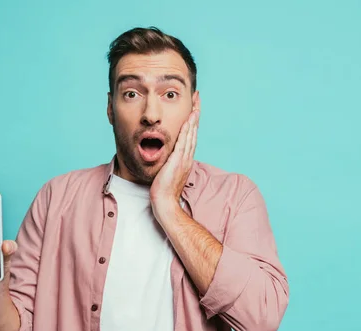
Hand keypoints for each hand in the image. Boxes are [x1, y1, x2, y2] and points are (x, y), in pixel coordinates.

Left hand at [150, 95, 199, 210]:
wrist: (164, 203)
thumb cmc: (163, 191)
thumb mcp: (166, 172)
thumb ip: (168, 162)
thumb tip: (165, 156)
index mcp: (185, 158)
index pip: (190, 135)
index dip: (192, 120)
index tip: (193, 107)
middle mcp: (187, 156)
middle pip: (193, 130)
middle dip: (195, 112)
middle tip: (197, 97)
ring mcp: (184, 158)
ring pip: (191, 133)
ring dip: (193, 117)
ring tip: (195, 103)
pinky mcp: (178, 161)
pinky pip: (184, 142)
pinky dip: (187, 129)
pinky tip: (188, 119)